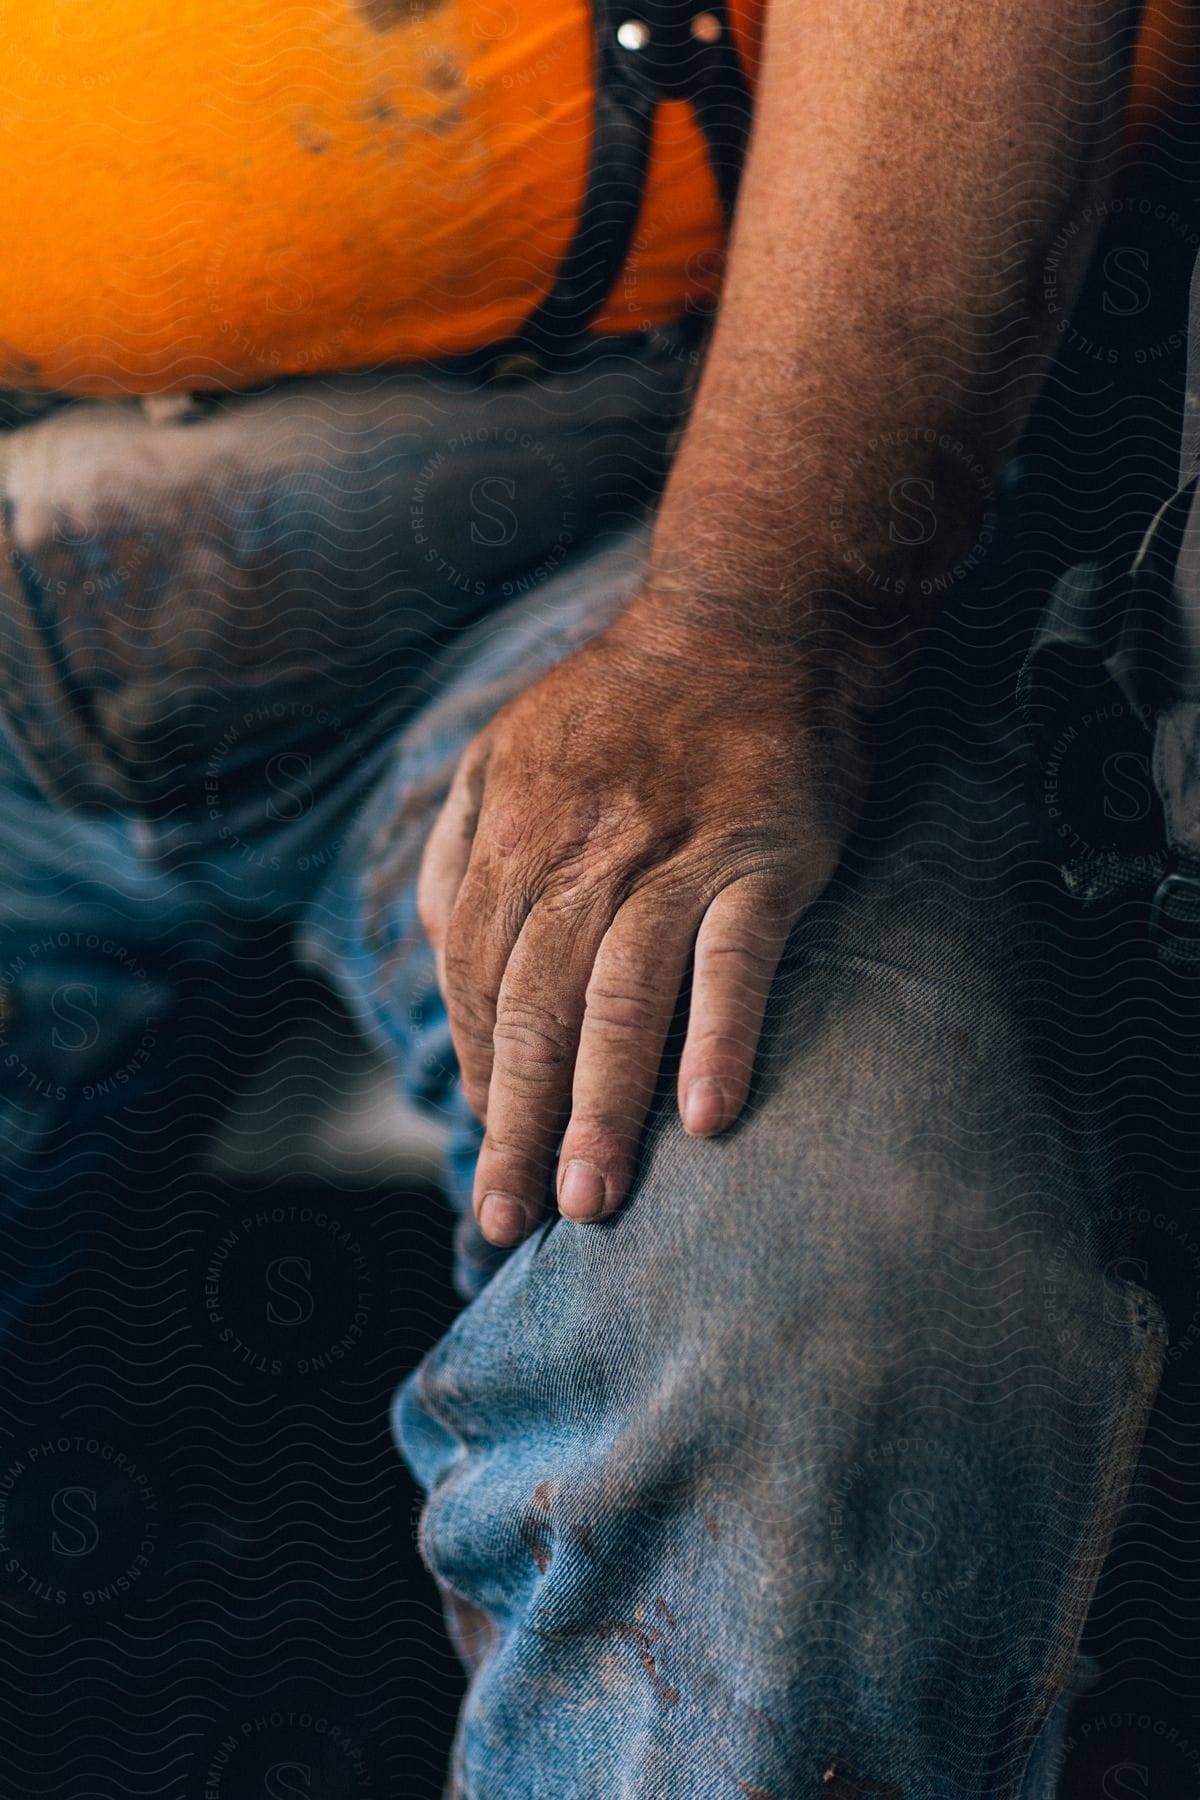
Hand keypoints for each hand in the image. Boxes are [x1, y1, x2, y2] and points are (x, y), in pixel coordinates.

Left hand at [417, 603, 873, 1246]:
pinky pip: (735, 958)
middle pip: (531, 1003)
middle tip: (510, 1218)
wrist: (748, 622)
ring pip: (620, 995)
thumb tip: (436, 950)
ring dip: (600, 1105)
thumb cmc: (621, 708)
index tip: (490, 1141)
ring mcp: (675, 853)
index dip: (476, 1063)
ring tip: (590, 1200)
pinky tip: (706, 1116)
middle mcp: (582, 849)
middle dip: (516, 1120)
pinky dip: (717, 1035)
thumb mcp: (504, 755)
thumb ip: (460, 850)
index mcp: (514, 831)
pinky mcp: (762, 857)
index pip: (474, 973)